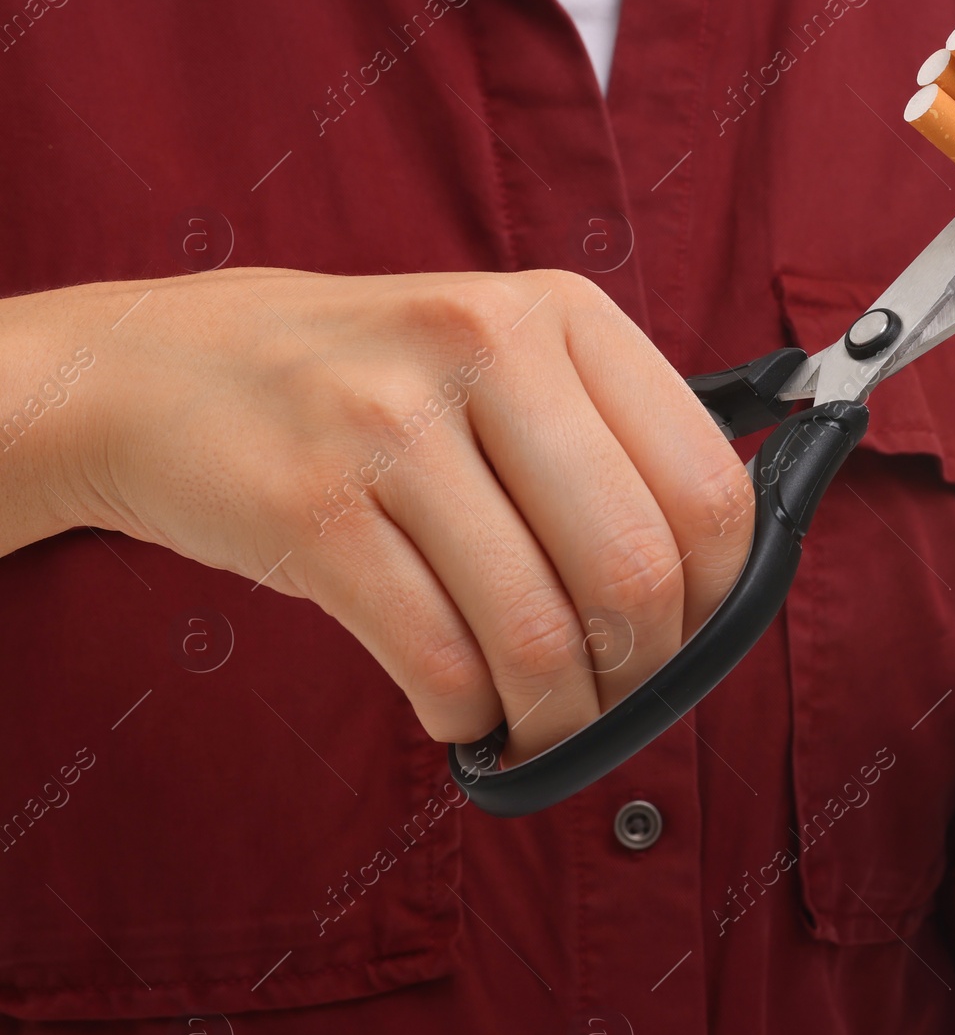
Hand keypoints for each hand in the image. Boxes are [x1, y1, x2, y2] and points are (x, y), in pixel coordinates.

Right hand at [42, 268, 752, 764]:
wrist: (158, 369)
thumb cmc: (364, 387)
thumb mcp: (501, 360)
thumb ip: (609, 443)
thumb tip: (716, 586)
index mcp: (561, 314)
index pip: (708, 487)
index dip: (715, 596)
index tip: (685, 637)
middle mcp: (485, 347)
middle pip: (635, 570)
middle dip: (640, 672)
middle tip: (612, 699)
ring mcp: (390, 422)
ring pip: (538, 632)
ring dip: (555, 715)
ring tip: (538, 720)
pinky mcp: (309, 505)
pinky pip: (437, 660)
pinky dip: (466, 714)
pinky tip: (460, 707)